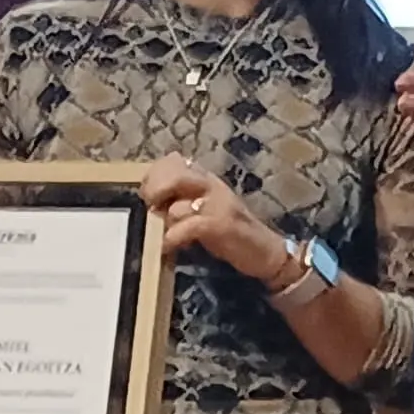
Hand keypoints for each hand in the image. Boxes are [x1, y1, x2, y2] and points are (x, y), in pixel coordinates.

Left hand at [138, 156, 293, 288]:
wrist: (266, 252)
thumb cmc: (230, 234)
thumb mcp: (204, 211)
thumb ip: (182, 202)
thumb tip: (152, 204)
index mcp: (206, 179)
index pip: (173, 160)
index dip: (154, 174)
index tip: (147, 194)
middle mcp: (212, 185)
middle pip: (175, 172)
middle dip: (156, 188)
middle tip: (151, 207)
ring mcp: (219, 204)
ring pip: (179, 204)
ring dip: (168, 222)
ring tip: (167, 236)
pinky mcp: (223, 225)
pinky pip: (190, 226)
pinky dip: (174, 237)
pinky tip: (169, 246)